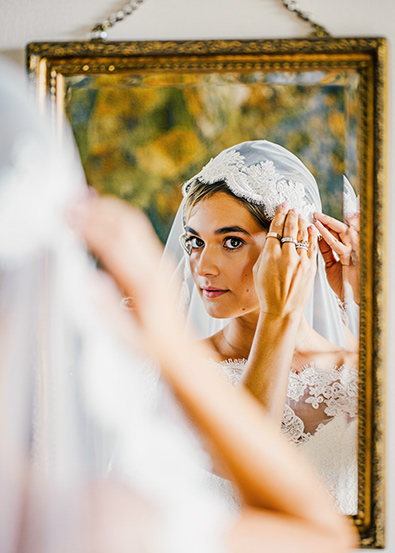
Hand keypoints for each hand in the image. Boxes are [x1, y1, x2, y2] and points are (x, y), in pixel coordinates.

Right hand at [68, 195, 181, 352]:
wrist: (179, 348)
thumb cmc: (152, 345)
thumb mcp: (126, 337)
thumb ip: (107, 311)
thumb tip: (90, 282)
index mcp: (144, 285)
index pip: (114, 244)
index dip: (89, 225)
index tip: (68, 216)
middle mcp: (155, 267)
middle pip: (126, 223)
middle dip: (96, 209)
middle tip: (70, 203)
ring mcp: (158, 262)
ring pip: (133, 222)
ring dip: (106, 209)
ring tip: (81, 204)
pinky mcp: (158, 262)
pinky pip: (137, 230)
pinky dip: (115, 218)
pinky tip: (100, 218)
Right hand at [253, 204, 317, 318]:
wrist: (282, 310)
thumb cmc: (267, 292)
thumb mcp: (258, 270)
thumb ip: (265, 252)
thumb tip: (272, 238)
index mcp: (270, 256)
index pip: (276, 229)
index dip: (279, 215)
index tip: (282, 207)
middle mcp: (286, 256)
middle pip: (290, 228)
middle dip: (291, 215)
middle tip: (291, 208)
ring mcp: (301, 262)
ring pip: (303, 235)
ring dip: (301, 222)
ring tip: (300, 215)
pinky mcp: (311, 268)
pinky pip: (312, 246)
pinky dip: (311, 235)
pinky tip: (310, 228)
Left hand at [313, 211, 359, 304]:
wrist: (353, 298)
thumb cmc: (344, 283)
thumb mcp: (332, 264)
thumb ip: (326, 251)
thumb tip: (316, 238)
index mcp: (350, 248)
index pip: (341, 231)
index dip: (330, 223)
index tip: (319, 216)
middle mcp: (354, 247)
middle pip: (342, 227)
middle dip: (328, 220)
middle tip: (316, 213)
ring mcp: (354, 251)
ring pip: (341, 232)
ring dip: (327, 223)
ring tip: (316, 217)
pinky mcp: (350, 258)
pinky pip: (337, 244)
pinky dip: (327, 235)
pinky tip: (318, 229)